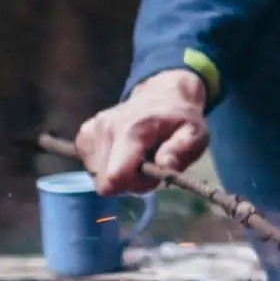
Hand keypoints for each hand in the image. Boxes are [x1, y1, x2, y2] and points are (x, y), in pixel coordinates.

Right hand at [74, 69, 209, 195]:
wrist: (162, 95)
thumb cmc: (180, 119)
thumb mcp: (194, 134)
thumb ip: (182, 149)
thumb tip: (165, 165)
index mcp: (131, 130)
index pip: (115, 177)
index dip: (135, 186)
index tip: (153, 176)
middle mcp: (106, 128)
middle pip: (106, 182)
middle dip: (129, 183)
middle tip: (148, 166)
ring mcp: (91, 130)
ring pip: (98, 176)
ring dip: (119, 174)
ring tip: (138, 157)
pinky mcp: (84, 134)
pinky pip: (91, 166)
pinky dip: (108, 166)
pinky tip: (124, 153)